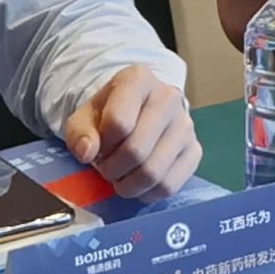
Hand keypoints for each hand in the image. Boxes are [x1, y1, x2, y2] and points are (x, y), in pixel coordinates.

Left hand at [62, 66, 201, 200]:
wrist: (137, 112)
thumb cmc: (107, 114)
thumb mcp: (84, 117)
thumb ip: (79, 133)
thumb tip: (87, 152)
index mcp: (139, 79)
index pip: (119, 123)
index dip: (101, 146)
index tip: (98, 147)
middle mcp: (169, 97)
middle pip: (136, 151)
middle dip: (112, 169)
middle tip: (106, 168)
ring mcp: (186, 124)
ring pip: (153, 173)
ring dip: (128, 185)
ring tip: (121, 176)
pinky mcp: (195, 150)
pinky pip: (169, 185)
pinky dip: (148, 194)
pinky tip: (139, 184)